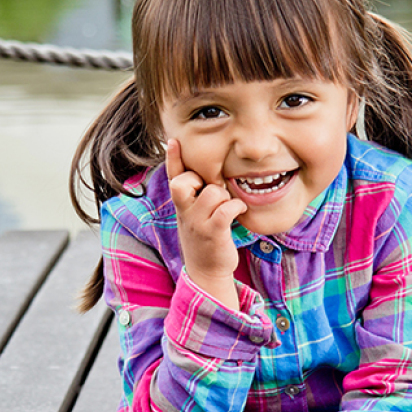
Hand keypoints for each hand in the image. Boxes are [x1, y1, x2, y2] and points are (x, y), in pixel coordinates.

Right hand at [165, 139, 245, 308]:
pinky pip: (226, 208)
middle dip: (198, 180)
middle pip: (182, 182)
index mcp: (180, 204)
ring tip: (226, 207)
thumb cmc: (203, 237)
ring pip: (213, 192)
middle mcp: (184, 212)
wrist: (206, 271)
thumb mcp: (192, 215)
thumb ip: (193, 195)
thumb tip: (202, 173)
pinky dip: (236, 207)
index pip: (173, 177)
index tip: (174, 140)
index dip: (173, 158)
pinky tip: (238, 212)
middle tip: (209, 192)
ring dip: (225, 196)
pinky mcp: (213, 232)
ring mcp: (197, 222)